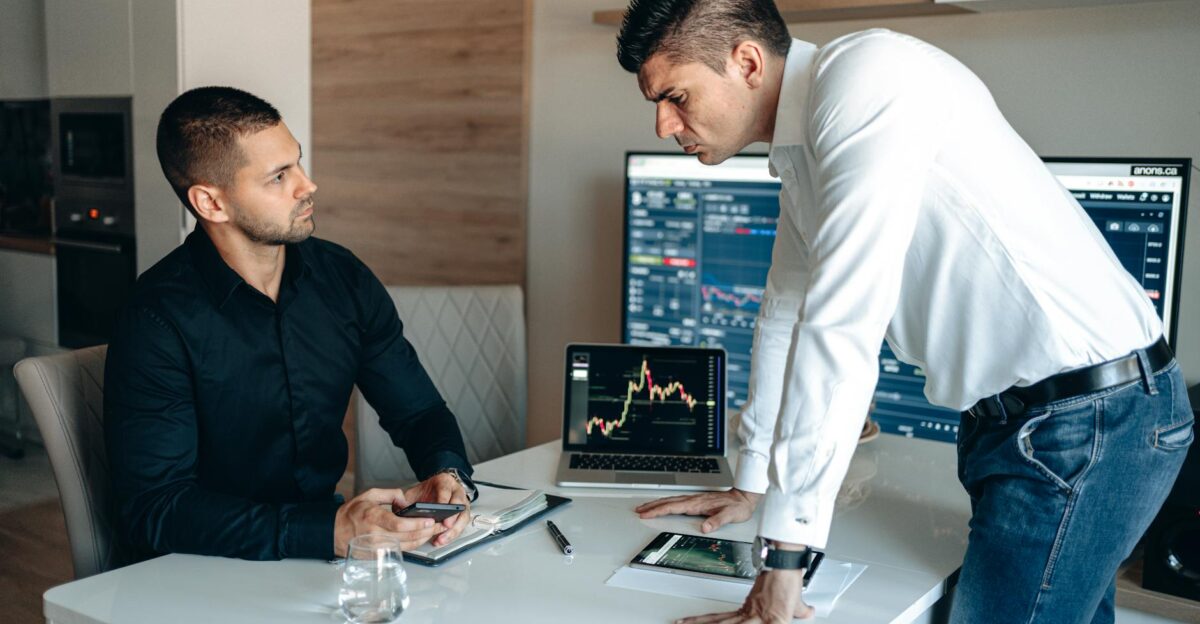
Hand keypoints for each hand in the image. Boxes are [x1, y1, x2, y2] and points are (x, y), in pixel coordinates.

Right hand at [333, 488, 447, 555]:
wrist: (335, 532)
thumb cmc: (352, 513)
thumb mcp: (369, 495)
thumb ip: (390, 494)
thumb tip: (407, 502)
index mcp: (373, 517)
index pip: (399, 525)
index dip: (417, 524)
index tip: (430, 520)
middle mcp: (375, 535)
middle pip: (407, 537)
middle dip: (427, 531)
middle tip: (439, 524)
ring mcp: (377, 548)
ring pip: (407, 546)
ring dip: (423, 539)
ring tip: (434, 530)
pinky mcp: (378, 556)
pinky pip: (400, 551)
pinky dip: (413, 545)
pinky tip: (420, 537)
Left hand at [402, 472, 470, 546]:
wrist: (432, 491)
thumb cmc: (424, 492)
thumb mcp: (414, 492)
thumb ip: (407, 499)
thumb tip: (399, 510)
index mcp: (445, 482)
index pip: (446, 490)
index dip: (444, 500)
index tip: (440, 508)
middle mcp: (456, 492)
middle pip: (460, 505)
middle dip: (453, 517)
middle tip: (446, 526)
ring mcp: (461, 504)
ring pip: (463, 517)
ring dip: (454, 530)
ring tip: (442, 538)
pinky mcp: (461, 516)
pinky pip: (460, 526)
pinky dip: (451, 535)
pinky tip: (442, 540)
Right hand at [634, 488, 761, 532]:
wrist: (744, 497)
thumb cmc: (737, 507)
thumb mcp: (730, 516)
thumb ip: (717, 521)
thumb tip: (705, 527)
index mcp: (697, 504)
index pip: (673, 507)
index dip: (658, 511)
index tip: (646, 514)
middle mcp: (694, 500)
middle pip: (667, 502)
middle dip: (652, 506)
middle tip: (638, 510)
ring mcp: (694, 499)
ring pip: (671, 500)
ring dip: (656, 503)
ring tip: (645, 506)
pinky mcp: (696, 500)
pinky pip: (676, 501)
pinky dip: (666, 502)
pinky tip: (664, 504)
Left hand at [676, 569, 813, 623]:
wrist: (788, 564)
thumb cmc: (788, 579)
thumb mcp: (793, 602)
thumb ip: (798, 609)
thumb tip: (807, 611)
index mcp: (749, 609)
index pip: (719, 618)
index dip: (701, 620)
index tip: (686, 621)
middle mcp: (749, 613)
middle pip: (718, 623)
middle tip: (679, 623)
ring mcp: (758, 617)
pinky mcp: (773, 621)